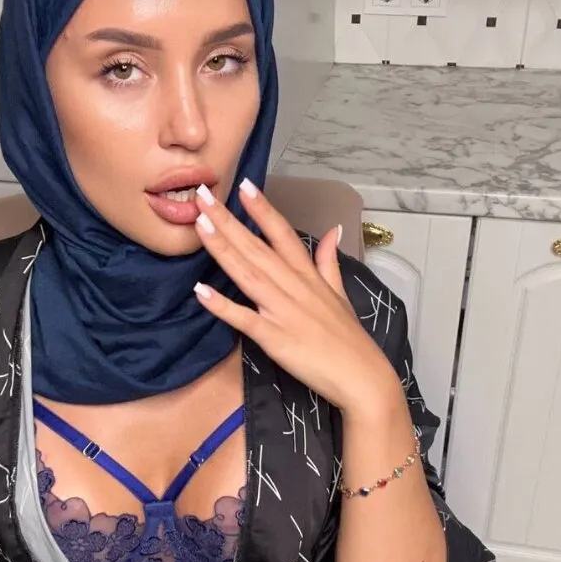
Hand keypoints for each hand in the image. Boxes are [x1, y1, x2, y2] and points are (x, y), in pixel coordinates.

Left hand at [192, 179, 402, 418]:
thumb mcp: (341, 293)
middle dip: (228, 220)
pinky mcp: (273, 338)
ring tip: (200, 224)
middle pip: (256, 247)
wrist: (360, 375)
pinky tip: (201, 291)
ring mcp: (282, 311)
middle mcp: (293, 287)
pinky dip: (222, 305)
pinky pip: (243, 319)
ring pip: (247, 274)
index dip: (263, 209)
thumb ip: (330, 261)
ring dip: (222, 248)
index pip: (283, 234)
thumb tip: (333, 232)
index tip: (244, 185)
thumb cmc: (349, 338)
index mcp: (308, 276)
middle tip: (202, 195)